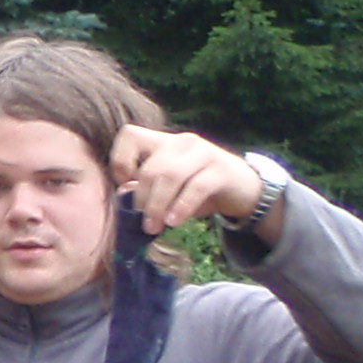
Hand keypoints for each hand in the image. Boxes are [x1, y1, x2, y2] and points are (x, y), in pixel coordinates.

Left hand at [111, 123, 267, 236]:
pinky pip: (195, 187)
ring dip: (158, 206)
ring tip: (155, 227)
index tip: (123, 187)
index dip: (119, 161)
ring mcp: (203, 152)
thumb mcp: (168, 188)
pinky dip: (181, 207)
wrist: (242, 190)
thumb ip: (145, 188)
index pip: (130, 135)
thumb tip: (123, 193)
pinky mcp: (221, 168)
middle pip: (150, 168)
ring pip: (170, 176)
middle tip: (143, 223)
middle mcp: (181, 141)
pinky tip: (174, 222)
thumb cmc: (195, 190)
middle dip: (142, 200)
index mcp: (162, 141)